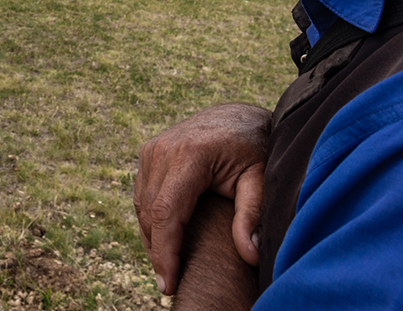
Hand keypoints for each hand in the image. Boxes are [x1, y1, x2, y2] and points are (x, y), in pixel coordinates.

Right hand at [135, 103, 271, 294]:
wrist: (239, 116)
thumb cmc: (254, 148)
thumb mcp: (261, 178)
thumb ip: (253, 215)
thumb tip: (250, 255)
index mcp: (190, 155)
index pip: (166, 213)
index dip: (164, 253)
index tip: (169, 283)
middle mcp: (163, 150)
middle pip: (150, 214)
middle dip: (158, 253)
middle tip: (171, 286)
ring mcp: (152, 150)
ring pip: (142, 207)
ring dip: (152, 239)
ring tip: (168, 269)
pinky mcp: (148, 154)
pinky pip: (142, 197)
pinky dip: (151, 222)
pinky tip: (165, 242)